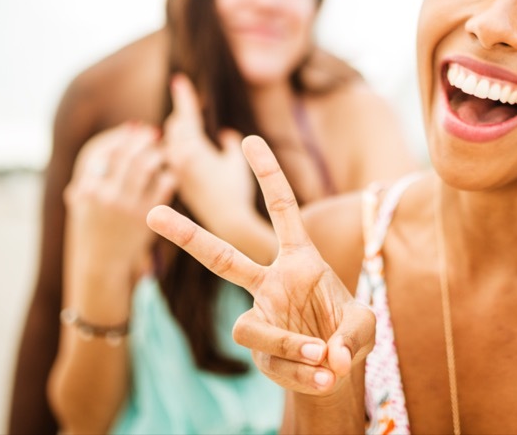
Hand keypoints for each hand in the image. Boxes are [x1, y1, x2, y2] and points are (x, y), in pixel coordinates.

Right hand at [65, 122, 175, 278]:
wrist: (100, 261)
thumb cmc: (92, 224)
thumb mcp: (81, 199)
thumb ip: (93, 170)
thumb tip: (123, 133)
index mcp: (85, 188)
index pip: (100, 150)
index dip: (118, 136)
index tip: (132, 128)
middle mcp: (104, 196)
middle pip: (126, 154)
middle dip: (142, 139)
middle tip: (153, 132)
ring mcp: (126, 206)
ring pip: (146, 165)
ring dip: (156, 153)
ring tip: (161, 151)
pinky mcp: (147, 217)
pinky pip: (163, 184)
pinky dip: (168, 173)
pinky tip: (168, 172)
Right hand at [147, 135, 374, 395]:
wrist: (335, 370)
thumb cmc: (348, 335)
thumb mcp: (365, 327)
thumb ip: (351, 337)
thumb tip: (326, 358)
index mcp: (300, 259)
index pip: (282, 209)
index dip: (268, 175)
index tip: (249, 140)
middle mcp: (272, 284)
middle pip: (223, 257)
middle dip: (188, 236)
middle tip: (151, 213)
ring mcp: (261, 317)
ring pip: (247, 328)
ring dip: (286, 343)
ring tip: (323, 357)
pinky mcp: (259, 352)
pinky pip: (270, 362)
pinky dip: (299, 372)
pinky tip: (323, 376)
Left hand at [161, 74, 255, 233]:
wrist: (226, 222)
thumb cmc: (237, 191)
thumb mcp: (237, 161)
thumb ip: (230, 143)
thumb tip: (225, 134)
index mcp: (193, 148)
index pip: (186, 115)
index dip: (184, 96)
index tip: (178, 79)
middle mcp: (178, 158)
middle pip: (174, 126)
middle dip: (182, 114)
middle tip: (188, 103)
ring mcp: (176, 170)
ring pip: (170, 142)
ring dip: (178, 132)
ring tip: (188, 126)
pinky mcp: (177, 181)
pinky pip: (172, 157)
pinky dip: (178, 149)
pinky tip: (187, 152)